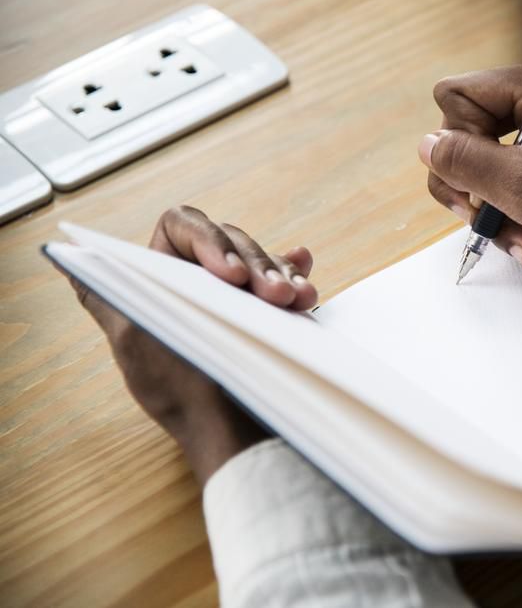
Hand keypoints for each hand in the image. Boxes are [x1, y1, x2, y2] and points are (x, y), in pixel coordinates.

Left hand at [63, 206, 318, 484]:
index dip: (208, 239)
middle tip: (274, 297)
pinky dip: (297, 280)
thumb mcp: (135, 343)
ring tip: (298, 300)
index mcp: (160, 275)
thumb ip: (106, 297)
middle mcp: (198, 279)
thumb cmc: (184, 395)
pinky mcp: (267, 312)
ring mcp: (235, 295)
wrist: (236, 436)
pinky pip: (286, 280)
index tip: (229, 275)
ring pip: (262, 259)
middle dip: (256, 263)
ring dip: (281, 275)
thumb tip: (73, 262)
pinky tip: (306, 289)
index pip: (181, 227)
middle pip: (230, 239)